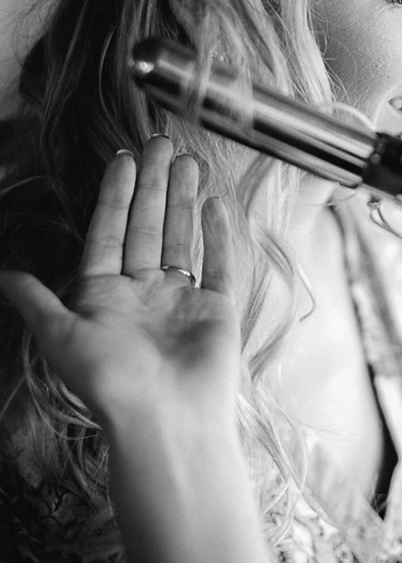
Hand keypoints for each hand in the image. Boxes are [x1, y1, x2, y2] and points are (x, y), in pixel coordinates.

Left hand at [0, 136, 237, 435]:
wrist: (167, 421)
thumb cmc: (111, 382)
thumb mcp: (60, 336)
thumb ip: (37, 300)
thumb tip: (4, 273)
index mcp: (104, 297)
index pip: (108, 233)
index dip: (114, 195)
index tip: (122, 158)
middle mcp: (142, 293)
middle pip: (147, 227)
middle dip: (151, 184)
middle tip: (159, 141)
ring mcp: (181, 299)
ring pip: (182, 237)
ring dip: (182, 198)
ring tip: (187, 160)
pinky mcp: (215, 309)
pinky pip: (219, 263)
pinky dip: (219, 234)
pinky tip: (215, 204)